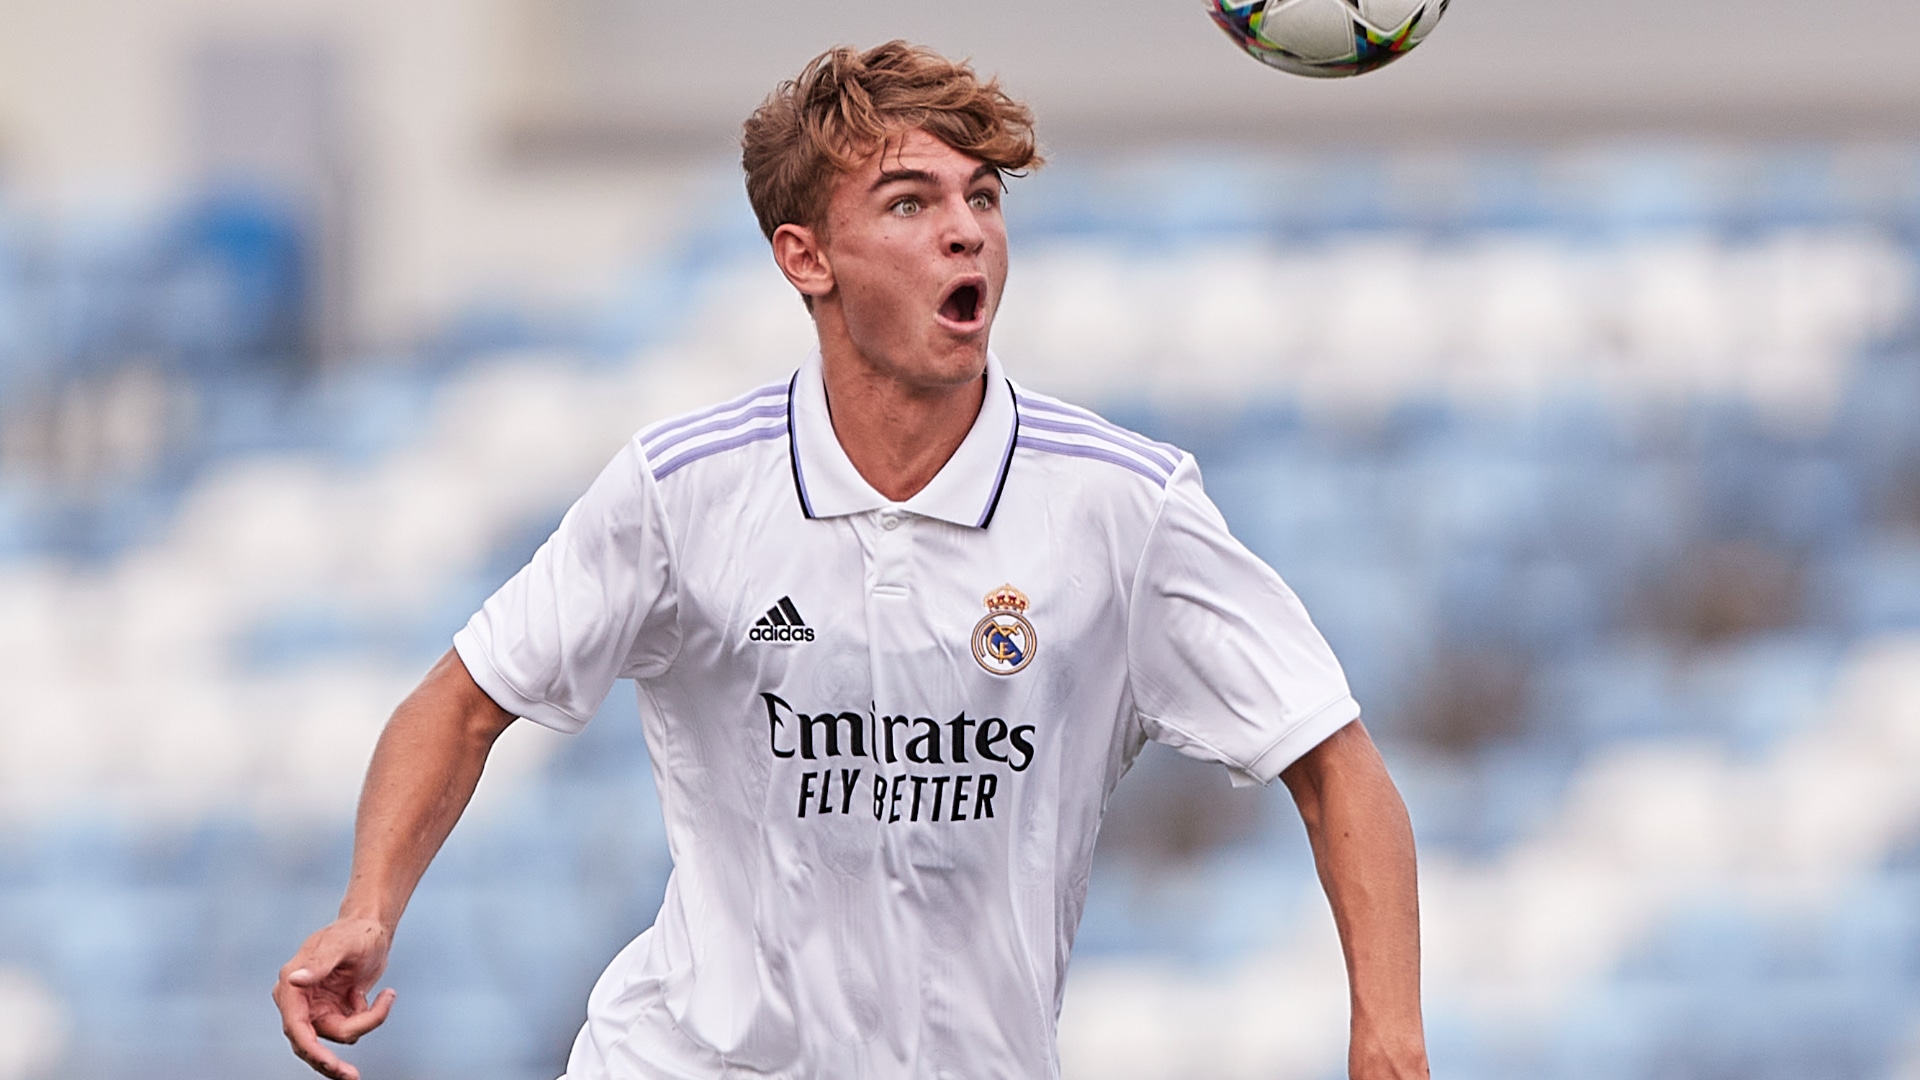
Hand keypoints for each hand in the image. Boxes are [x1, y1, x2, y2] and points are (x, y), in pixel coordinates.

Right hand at [273, 917, 397, 1079]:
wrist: (372, 930)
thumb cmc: (355, 932)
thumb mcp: (340, 945)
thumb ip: (318, 963)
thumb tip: (294, 980)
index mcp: (291, 986)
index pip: (295, 1026)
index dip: (310, 1048)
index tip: (329, 1064)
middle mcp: (300, 1001)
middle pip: (310, 1043)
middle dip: (330, 1062)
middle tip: (352, 1076)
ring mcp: (316, 1009)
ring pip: (339, 1035)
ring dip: (367, 1021)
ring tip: (386, 996)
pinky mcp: (334, 1012)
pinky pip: (353, 1027)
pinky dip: (371, 1016)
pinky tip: (380, 995)